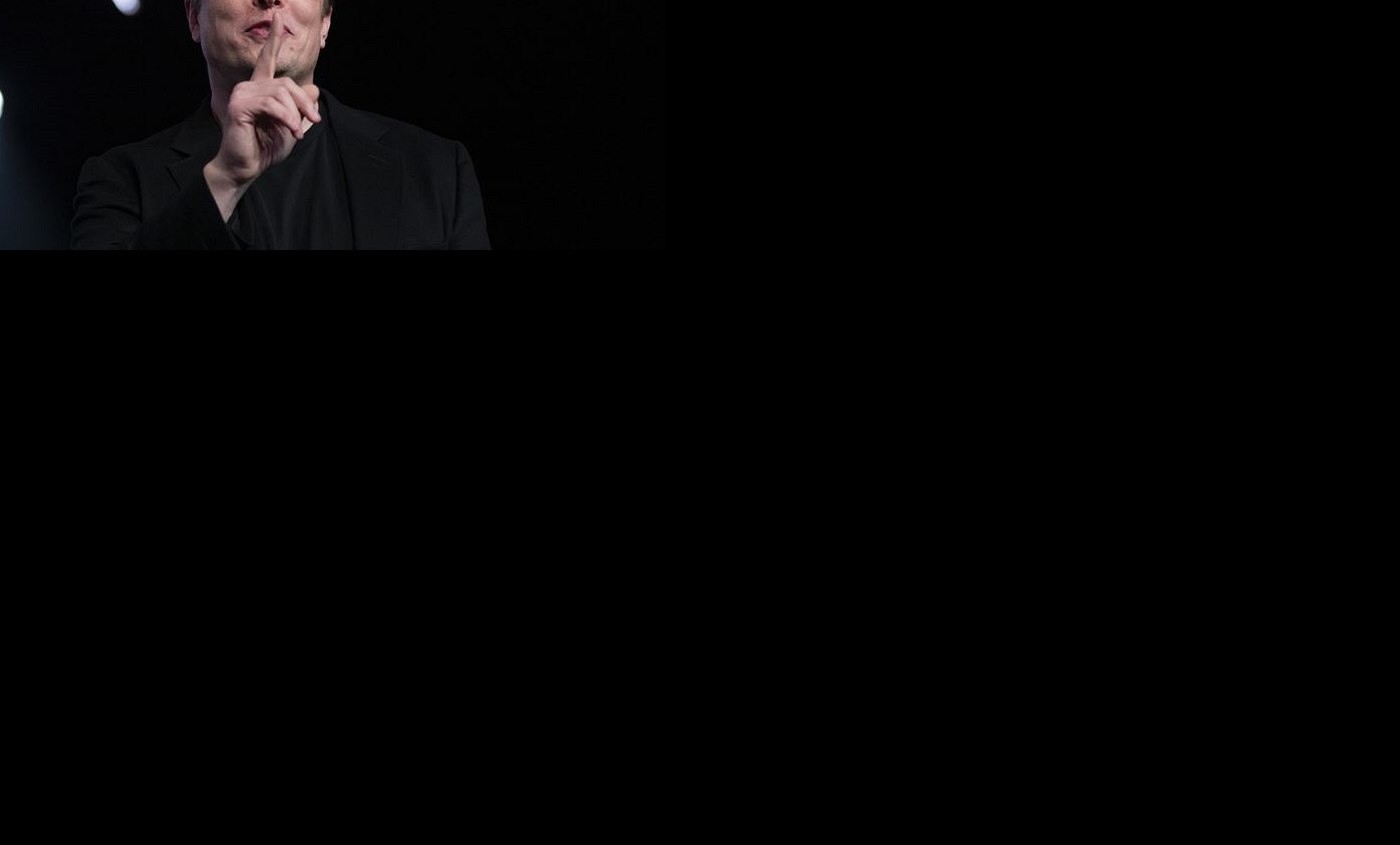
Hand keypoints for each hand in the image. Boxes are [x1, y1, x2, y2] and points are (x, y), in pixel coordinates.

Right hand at [204, 10, 320, 217]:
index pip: (267, 59)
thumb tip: (314, 89)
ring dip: (296, 114)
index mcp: (259, 89)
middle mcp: (249, 87)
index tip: (279, 18)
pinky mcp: (240, 105)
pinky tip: (292, 131)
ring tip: (298, 132)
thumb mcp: (291, 127)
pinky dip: (287, 118)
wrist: (246, 167)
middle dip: (304, 102)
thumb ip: (302, 109)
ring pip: (281, 93)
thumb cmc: (265, 149)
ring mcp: (242, 94)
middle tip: (315, 121)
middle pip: (286, 83)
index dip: (274, 39)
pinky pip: (272, 104)